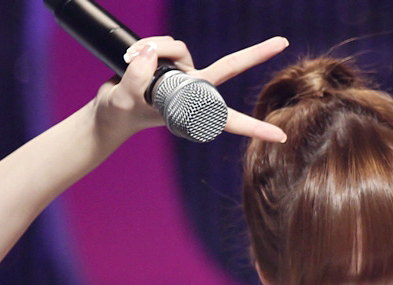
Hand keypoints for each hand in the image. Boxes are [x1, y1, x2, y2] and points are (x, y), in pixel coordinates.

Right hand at [97, 35, 289, 143]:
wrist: (109, 110)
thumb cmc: (120, 113)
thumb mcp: (123, 100)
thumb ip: (136, 77)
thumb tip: (151, 52)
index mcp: (190, 109)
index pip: (227, 118)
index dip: (254, 127)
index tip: (280, 136)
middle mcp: (192, 89)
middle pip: (228, 67)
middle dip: (256, 54)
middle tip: (283, 42)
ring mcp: (182, 73)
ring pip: (178, 46)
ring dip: (154, 47)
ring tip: (130, 60)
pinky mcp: (169, 60)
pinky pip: (164, 43)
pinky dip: (145, 45)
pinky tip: (130, 55)